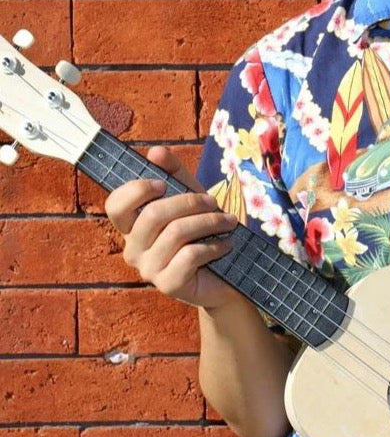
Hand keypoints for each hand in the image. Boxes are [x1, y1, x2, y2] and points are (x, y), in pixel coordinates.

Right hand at [105, 146, 237, 308]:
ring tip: (228, 222)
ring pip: (176, 233)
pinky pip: (190, 255)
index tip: (163, 183)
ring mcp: (149, 270)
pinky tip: (226, 244)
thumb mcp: (190, 198)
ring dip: (209, 222)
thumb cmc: (203, 235)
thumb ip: (173, 174)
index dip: (136, 190)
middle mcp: (133, 249)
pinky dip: (214, 246)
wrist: (225, 278)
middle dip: (190, 203)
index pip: (115, 205)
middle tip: (214, 203)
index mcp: (132, 227)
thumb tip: (156, 151)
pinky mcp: (169, 285)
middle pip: (153, 214)